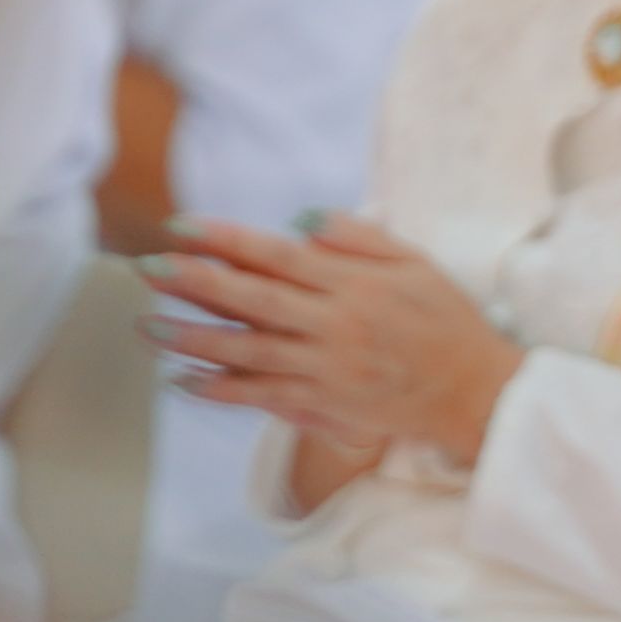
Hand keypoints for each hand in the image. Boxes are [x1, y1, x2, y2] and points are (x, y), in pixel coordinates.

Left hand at [139, 213, 523, 466]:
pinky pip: (263, 396)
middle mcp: (335, 324)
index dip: (225, 240)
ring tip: (148, 325)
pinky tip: (182, 380)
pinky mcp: (325, 403)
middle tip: (147, 269)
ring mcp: (327, 367)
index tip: (180, 227)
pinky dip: (221, 389)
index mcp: (355, 283)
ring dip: (193, 338)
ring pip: (248, 350)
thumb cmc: (445, 320)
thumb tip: (299, 219)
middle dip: (195, 283)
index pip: (278, 255)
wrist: (473, 391)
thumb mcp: (414, 262)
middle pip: (253, 300)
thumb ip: (358, 237)